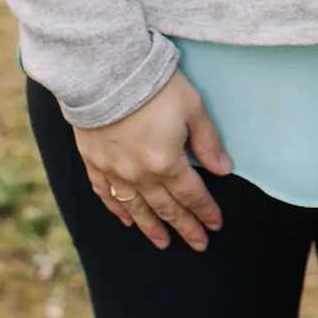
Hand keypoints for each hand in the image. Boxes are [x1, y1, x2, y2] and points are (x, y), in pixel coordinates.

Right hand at [73, 71, 232, 250]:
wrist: (103, 73)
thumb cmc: (154, 86)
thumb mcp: (192, 107)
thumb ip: (207, 141)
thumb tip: (224, 169)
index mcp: (167, 162)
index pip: (192, 195)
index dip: (205, 212)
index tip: (216, 226)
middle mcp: (140, 175)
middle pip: (167, 209)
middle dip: (185, 228)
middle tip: (198, 244)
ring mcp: (114, 172)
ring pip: (137, 209)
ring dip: (152, 228)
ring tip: (164, 243)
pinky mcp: (94, 163)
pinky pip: (106, 196)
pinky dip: (118, 211)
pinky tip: (127, 221)